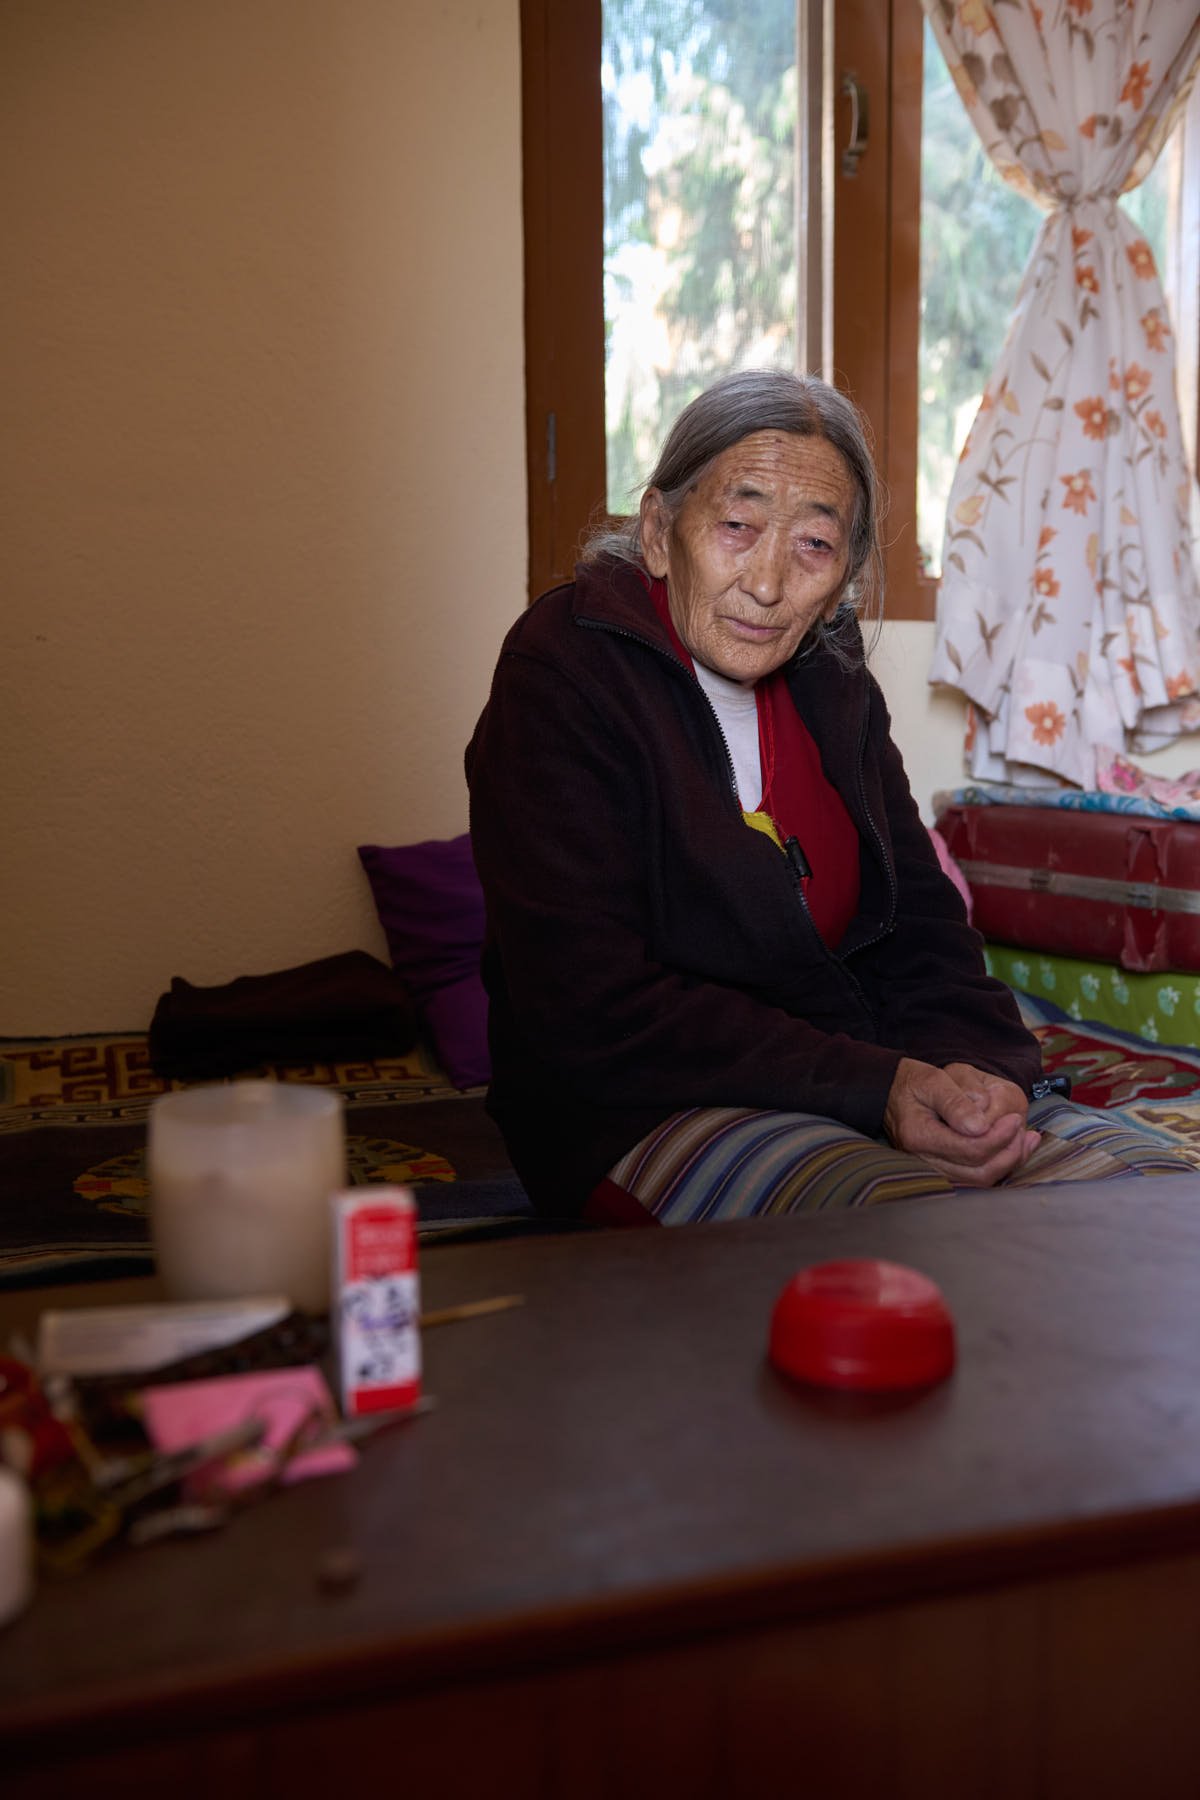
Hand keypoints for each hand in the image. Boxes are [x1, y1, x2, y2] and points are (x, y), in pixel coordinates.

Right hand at [883, 1058, 1039, 1187]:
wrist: (891, 1093)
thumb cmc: (913, 1083)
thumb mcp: (932, 1080)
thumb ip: (955, 1102)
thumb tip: (981, 1126)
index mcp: (919, 1136)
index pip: (969, 1149)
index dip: (998, 1137)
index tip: (1014, 1118)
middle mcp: (924, 1160)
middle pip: (977, 1172)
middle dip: (1007, 1152)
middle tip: (1020, 1127)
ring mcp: (933, 1169)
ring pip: (980, 1180)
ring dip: (1008, 1161)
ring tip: (1024, 1138)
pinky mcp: (943, 1170)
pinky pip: (976, 1178)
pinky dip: (1000, 1165)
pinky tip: (1016, 1147)